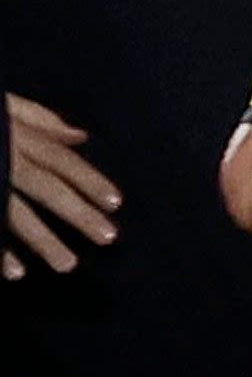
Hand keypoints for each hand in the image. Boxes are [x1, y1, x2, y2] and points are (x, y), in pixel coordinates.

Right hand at [6, 95, 121, 280]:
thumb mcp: (4, 105)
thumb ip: (40, 120)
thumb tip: (81, 136)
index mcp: (15, 134)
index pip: (60, 159)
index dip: (90, 180)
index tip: (116, 204)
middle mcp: (1, 155)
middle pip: (46, 186)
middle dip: (78, 212)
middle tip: (108, 238)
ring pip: (14, 211)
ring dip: (43, 240)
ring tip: (68, 265)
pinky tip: (15, 271)